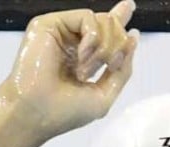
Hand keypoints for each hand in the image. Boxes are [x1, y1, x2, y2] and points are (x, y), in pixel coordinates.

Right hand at [0, 0, 139, 141]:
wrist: (37, 113)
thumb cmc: (65, 111)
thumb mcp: (105, 93)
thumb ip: (122, 69)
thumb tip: (133, 36)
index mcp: (83, 57)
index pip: (104, 32)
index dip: (118, 18)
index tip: (129, 6)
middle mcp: (72, 41)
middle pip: (112, 26)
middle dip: (119, 47)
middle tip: (109, 67)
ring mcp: (61, 32)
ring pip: (104, 20)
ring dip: (105, 49)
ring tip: (86, 70)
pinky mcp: (49, 23)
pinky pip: (88, 18)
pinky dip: (93, 40)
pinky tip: (80, 59)